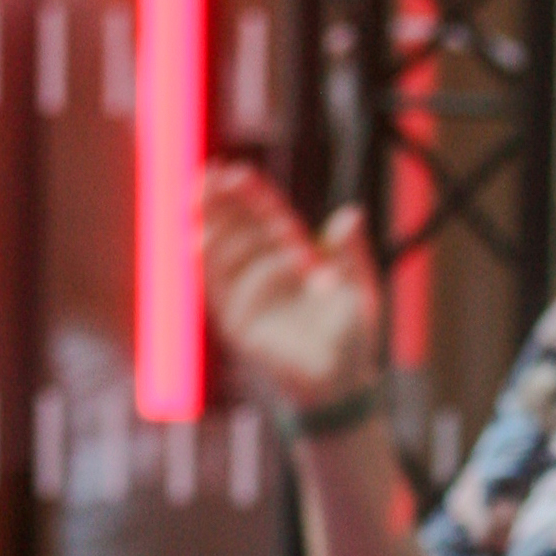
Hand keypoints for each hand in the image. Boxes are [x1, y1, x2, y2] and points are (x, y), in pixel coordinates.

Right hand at [200, 165, 381, 412]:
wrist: (340, 384)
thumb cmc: (354, 337)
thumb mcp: (359, 290)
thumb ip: (351, 254)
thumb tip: (351, 213)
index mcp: (296, 253)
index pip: (268, 215)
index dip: (251, 194)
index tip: (235, 172)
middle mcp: (268, 268)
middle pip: (238, 225)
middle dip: (221, 201)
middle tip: (206, 176)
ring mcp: (250, 294)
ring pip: (222, 252)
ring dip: (209, 225)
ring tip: (198, 201)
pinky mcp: (236, 320)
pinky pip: (216, 289)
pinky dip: (205, 266)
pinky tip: (195, 241)